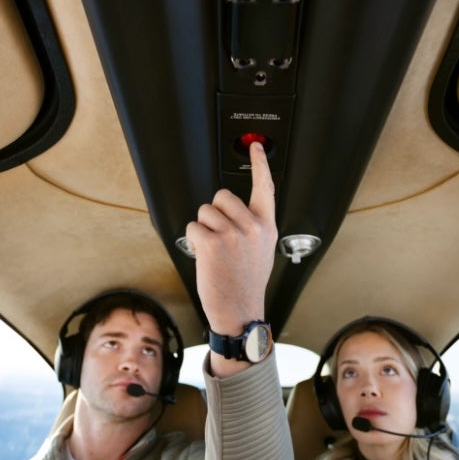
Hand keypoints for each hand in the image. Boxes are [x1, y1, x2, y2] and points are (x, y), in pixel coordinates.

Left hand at [185, 142, 276, 372]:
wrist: (239, 311)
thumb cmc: (246, 284)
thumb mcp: (262, 251)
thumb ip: (253, 228)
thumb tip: (235, 213)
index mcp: (266, 226)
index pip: (265, 188)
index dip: (260, 165)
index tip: (255, 147)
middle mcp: (252, 227)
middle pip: (222, 196)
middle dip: (215, 213)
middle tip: (221, 238)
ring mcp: (233, 234)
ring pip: (204, 212)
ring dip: (203, 229)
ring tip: (214, 251)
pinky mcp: (212, 243)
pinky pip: (193, 226)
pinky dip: (192, 239)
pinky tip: (203, 255)